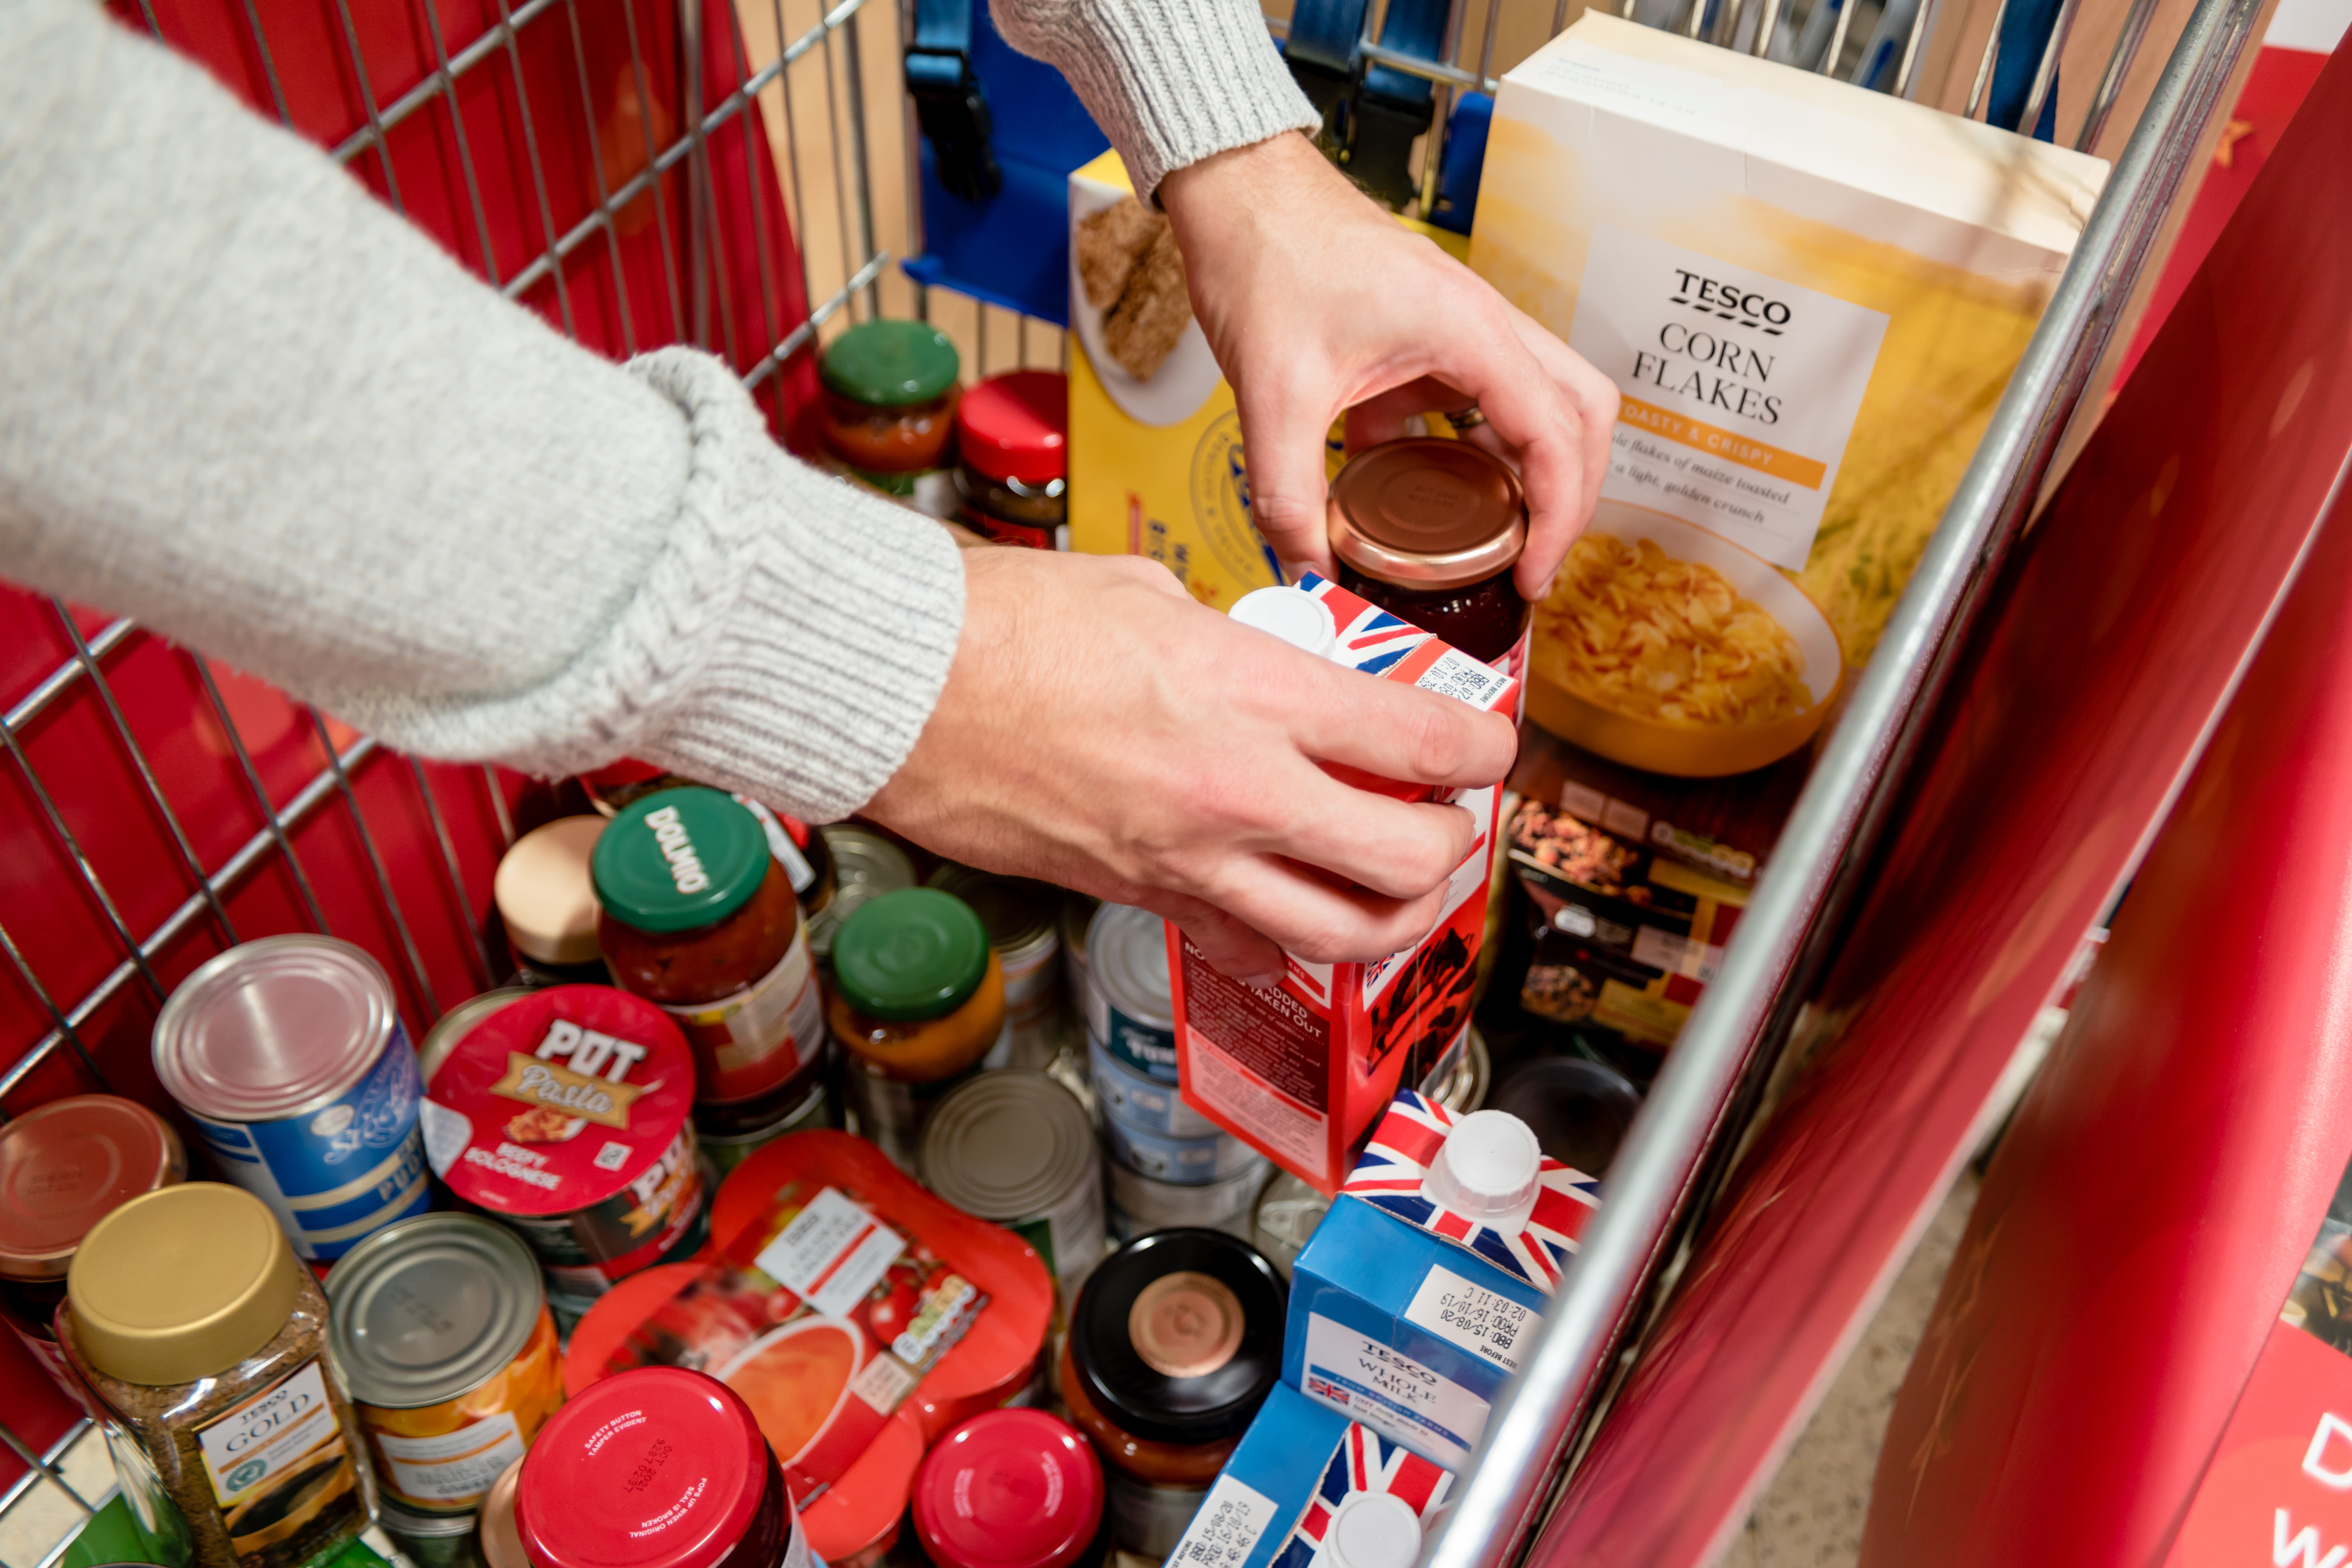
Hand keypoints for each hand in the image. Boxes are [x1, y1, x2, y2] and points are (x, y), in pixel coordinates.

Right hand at [862, 547, 1518, 980]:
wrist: (902, 691)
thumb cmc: (1007, 625)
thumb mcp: (1153, 596)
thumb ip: (1237, 644)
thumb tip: (1276, 668)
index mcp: (1254, 693)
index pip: (1422, 742)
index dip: (1483, 750)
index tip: (1488, 745)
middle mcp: (1238, 791)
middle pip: (1409, 860)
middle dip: (1453, 844)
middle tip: (1451, 818)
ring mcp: (1188, 859)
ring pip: (1343, 935)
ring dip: (1394, 916)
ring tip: (1402, 885)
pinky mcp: (1139, 898)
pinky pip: (1247, 943)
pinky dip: (1290, 936)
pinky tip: (1297, 905)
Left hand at [1161, 131, 1618, 600]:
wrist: (1237, 190)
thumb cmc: (1266, 257)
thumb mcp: (1271, 395)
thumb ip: (1289, 494)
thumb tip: (1308, 573)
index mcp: (1469, 330)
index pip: (1557, 435)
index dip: (1558, 517)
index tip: (1534, 576)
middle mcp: (1482, 324)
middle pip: (1580, 415)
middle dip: (1571, 495)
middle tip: (1532, 561)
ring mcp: (1460, 329)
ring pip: (1537, 406)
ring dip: (1526, 473)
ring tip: (1490, 544)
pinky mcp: (1426, 338)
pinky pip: (1474, 403)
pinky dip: (1465, 453)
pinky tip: (1419, 495)